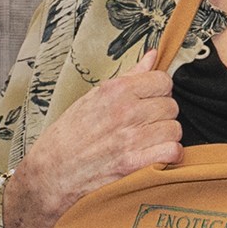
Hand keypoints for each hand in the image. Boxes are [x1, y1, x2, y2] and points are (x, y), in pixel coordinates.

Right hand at [3, 51, 181, 227]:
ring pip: (174, 129)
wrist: (52, 171)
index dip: (160, 91)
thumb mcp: (93, 97)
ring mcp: (131, 138)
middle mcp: (125, 111)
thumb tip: (152, 56)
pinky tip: (157, 154)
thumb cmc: (69, 134)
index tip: (151, 99)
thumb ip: (129, 77)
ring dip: (166, 136)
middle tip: (147, 123)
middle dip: (162, 115)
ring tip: (150, 140)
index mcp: (115, 90)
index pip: (162, 81)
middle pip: (171, 106)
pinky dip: (169, 154)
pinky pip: (172, 151)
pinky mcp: (134, 163)